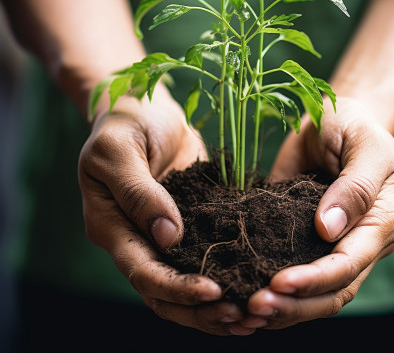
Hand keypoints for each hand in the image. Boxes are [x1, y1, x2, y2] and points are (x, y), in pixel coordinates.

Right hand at [78, 89, 254, 334]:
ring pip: (185, 282)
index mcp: (111, 226)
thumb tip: (168, 236)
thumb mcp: (118, 151)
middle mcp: (137, 238)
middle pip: (164, 292)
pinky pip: (205, 255)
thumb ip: (139, 193)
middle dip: (201, 310)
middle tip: (242, 317)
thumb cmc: (125, 122)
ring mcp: (163, 232)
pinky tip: (253, 282)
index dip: (176, 287)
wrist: (144, 107)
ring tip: (252, 316)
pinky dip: (226, 273)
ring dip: (215, 305)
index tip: (214, 291)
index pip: (142, 271)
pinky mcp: (189, 220)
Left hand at [240, 97, 393, 329]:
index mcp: (380, 224)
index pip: (349, 265)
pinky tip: (244, 295)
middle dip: (294, 303)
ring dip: (282, 306)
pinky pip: (291, 269)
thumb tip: (328, 230)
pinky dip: (273, 288)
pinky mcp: (302, 237)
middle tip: (254, 306)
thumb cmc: (355, 126)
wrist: (333, 119)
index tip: (279, 283)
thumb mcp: (365, 146)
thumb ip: (355, 186)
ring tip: (245, 311)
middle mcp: (357, 242)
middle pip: (331, 291)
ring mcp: (330, 243)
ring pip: (312, 292)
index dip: (315, 279)